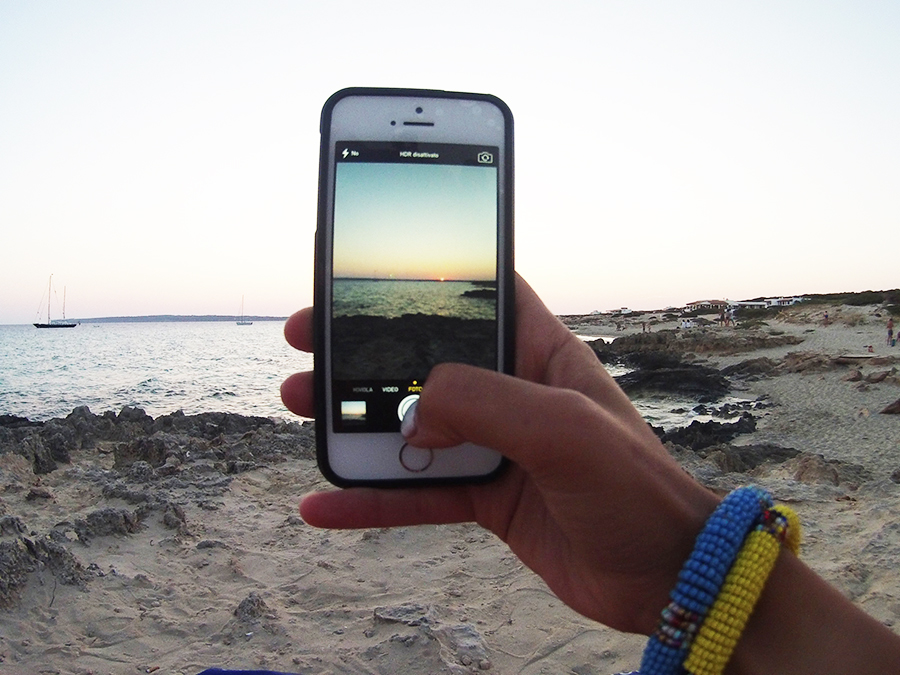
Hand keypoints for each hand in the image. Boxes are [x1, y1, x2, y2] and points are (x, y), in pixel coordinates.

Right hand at [281, 275, 718, 633]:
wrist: (665, 577)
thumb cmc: (635, 488)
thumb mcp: (563, 427)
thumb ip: (484, 402)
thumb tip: (411, 409)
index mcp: (542, 353)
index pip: (482, 294)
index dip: (428, 277)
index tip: (370, 271)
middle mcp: (514, 394)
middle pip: (425, 359)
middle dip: (364, 349)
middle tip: (308, 339)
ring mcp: (498, 447)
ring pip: (410, 425)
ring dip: (354, 418)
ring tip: (300, 407)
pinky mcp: (487, 497)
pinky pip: (416, 493)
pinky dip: (371, 500)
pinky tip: (325, 503)